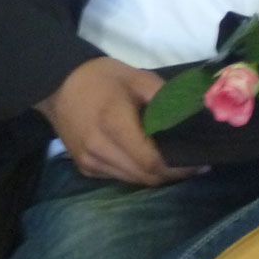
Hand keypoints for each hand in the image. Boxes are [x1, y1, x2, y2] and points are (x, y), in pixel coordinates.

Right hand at [34, 57, 199, 186]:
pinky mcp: (85, 168)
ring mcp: (89, 162)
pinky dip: (139, 173)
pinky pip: (119, 177)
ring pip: (133, 180)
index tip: (199, 161)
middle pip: (144, 176)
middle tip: (195, 164)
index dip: (178, 166)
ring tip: (179, 164)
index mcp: (114, 124)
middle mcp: (99, 150)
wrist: (58, 85)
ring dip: (157, 177)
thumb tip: (192, 117)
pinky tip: (153, 162)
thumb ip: (165, 99)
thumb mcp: (138, 78)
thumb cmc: (102, 78)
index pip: (151, 160)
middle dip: (173, 174)